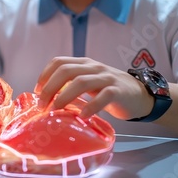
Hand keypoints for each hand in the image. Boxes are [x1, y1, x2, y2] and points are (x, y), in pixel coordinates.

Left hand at [34, 57, 153, 119]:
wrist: (140, 96)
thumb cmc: (109, 91)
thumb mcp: (88, 83)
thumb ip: (71, 85)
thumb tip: (46, 97)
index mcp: (84, 64)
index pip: (59, 62)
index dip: (45, 75)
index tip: (36, 91)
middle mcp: (94, 67)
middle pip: (66, 71)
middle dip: (50, 87)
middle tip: (43, 104)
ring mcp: (107, 78)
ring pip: (81, 81)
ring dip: (64, 96)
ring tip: (56, 109)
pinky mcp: (119, 91)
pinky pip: (103, 96)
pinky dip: (91, 106)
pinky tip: (82, 116)